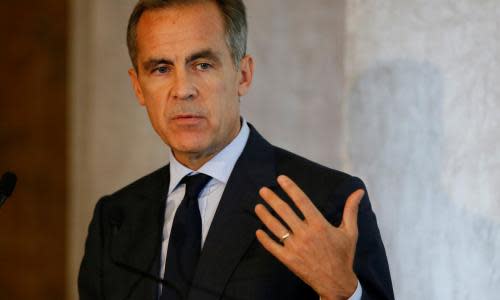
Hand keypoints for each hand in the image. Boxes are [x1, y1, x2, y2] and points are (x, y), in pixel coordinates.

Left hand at [254, 175, 363, 299]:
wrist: (336, 282)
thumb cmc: (343, 255)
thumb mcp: (350, 231)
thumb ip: (350, 210)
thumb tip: (359, 191)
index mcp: (319, 225)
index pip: (302, 201)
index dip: (290, 188)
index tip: (280, 179)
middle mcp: (305, 234)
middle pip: (285, 211)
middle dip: (272, 199)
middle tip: (263, 190)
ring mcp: (295, 247)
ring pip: (276, 227)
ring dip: (265, 215)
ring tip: (258, 206)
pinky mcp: (288, 259)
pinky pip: (273, 247)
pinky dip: (265, 239)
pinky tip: (259, 231)